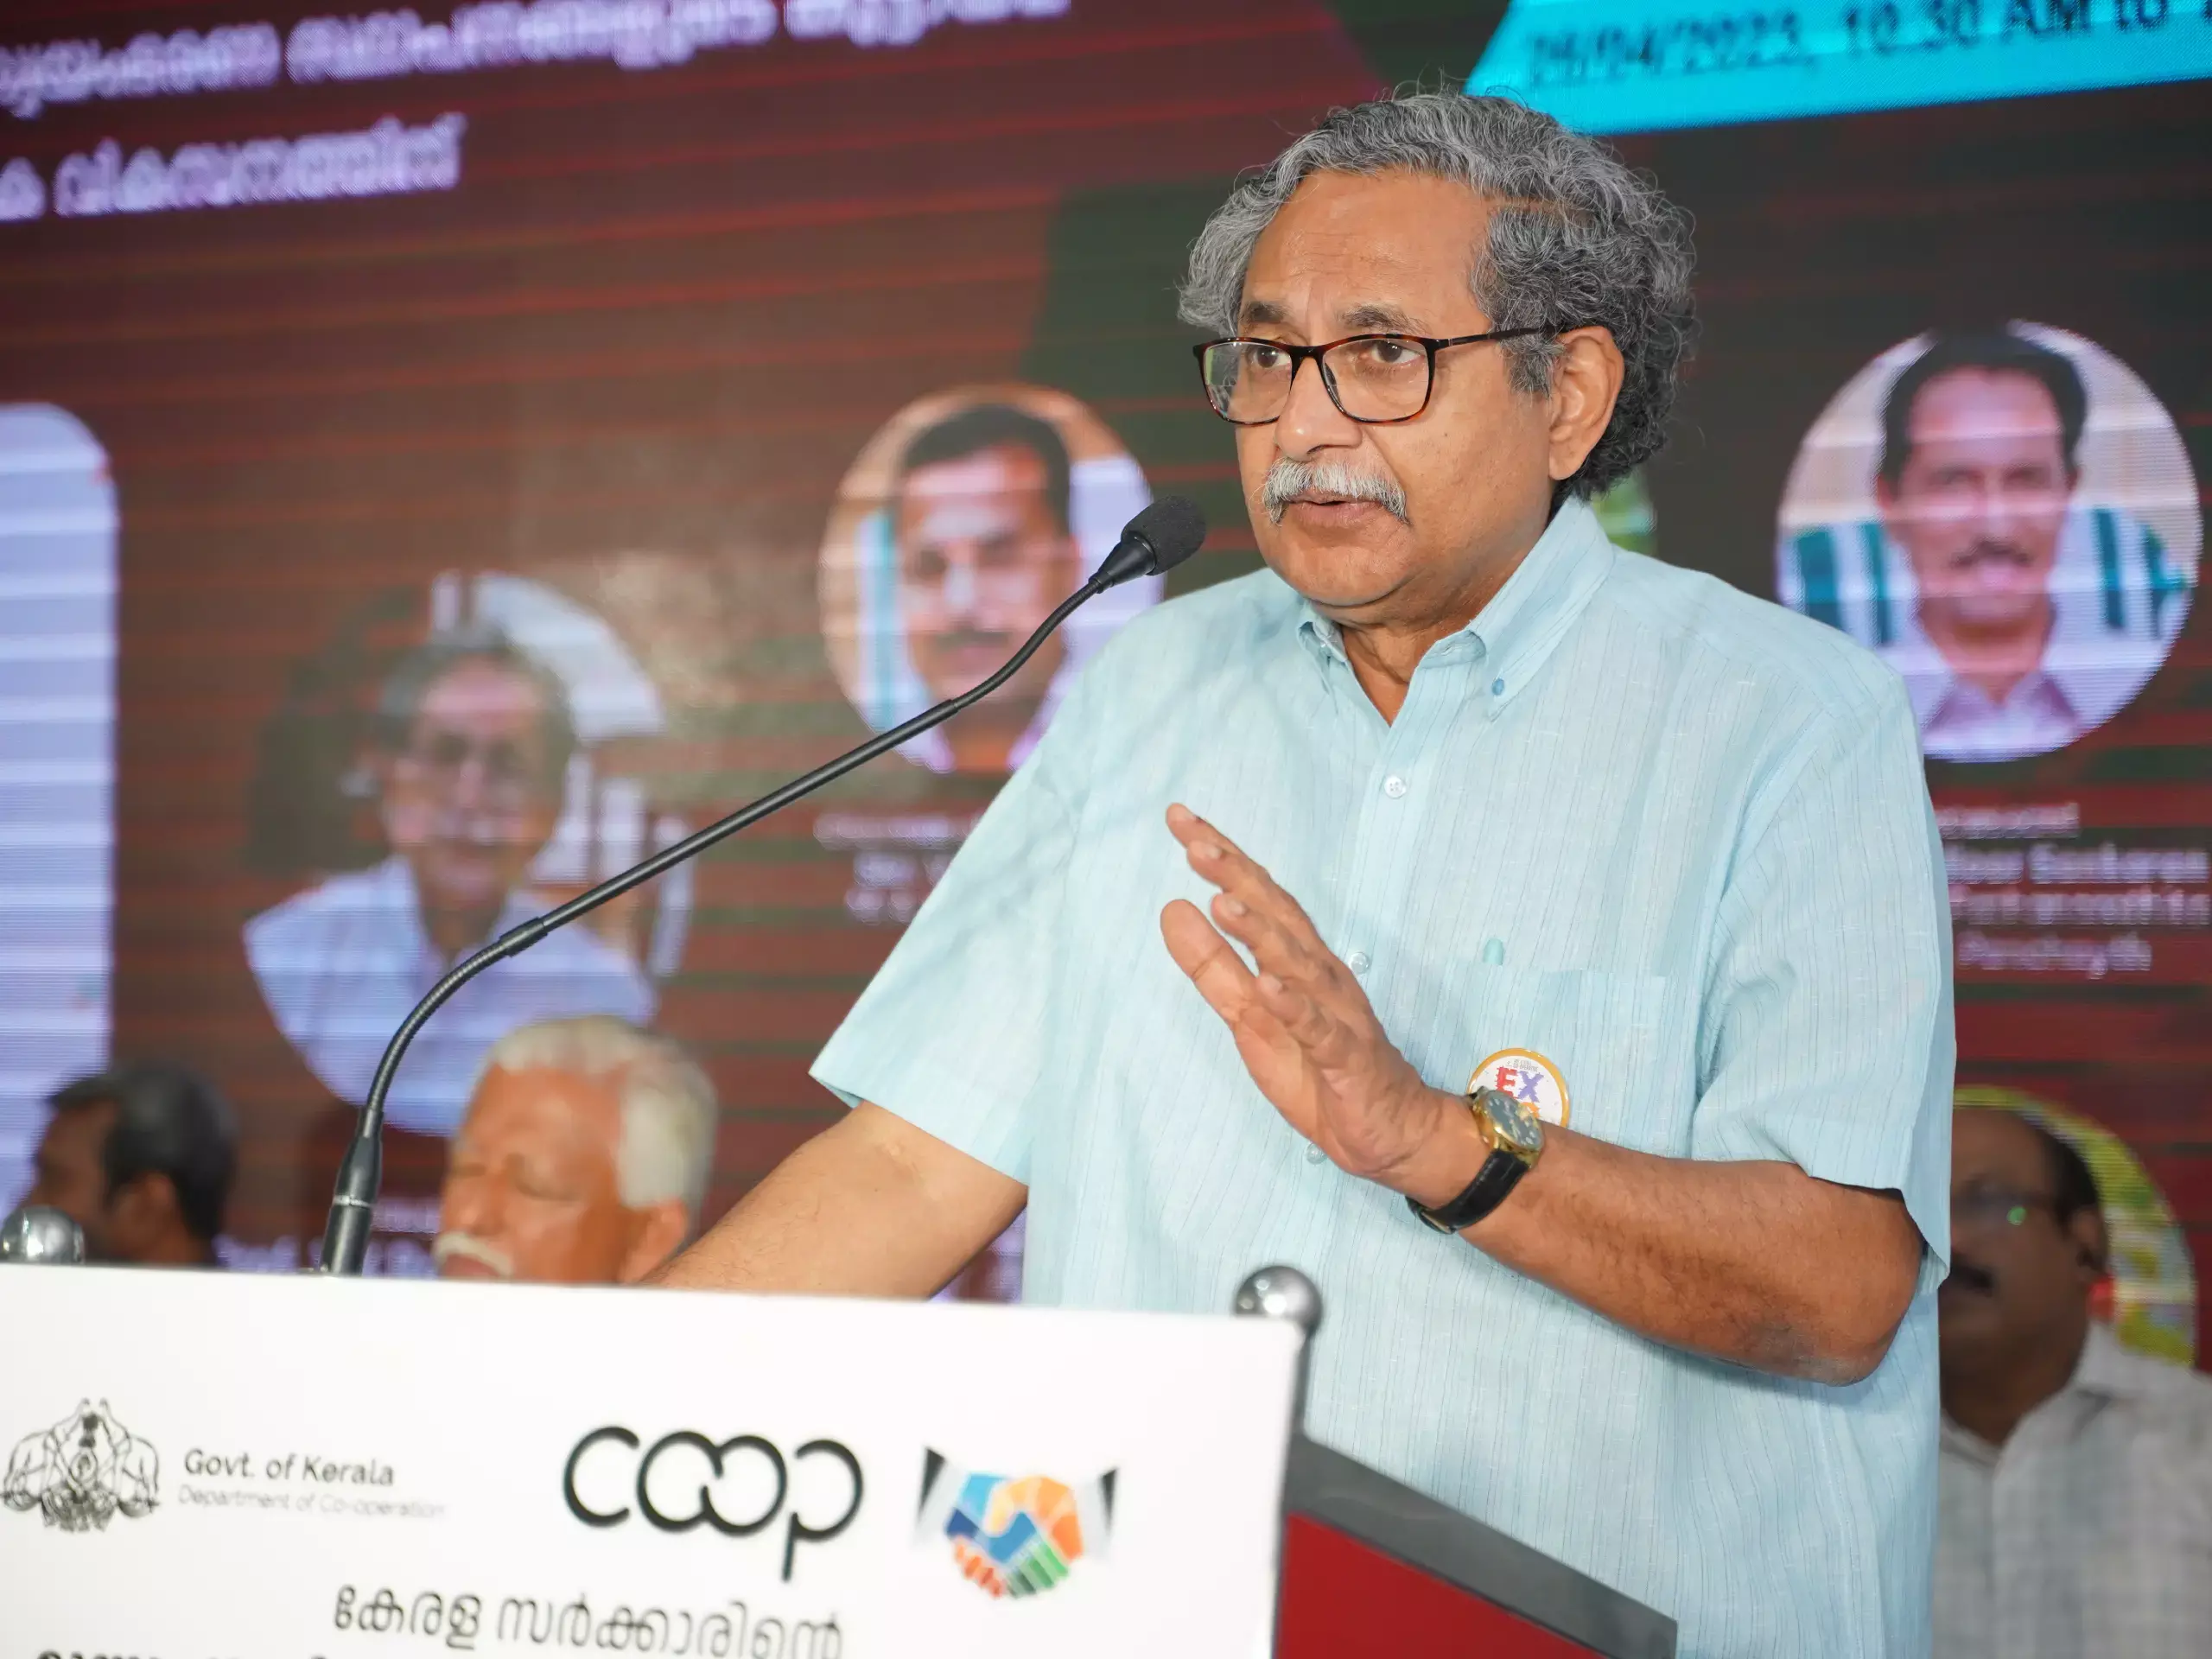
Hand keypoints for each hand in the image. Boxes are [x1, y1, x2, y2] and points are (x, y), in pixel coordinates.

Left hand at [1159, 804, 1473, 1199]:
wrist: (1390, 1130)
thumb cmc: (1319, 1069)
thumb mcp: (1249, 1015)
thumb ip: (1212, 965)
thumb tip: (1171, 909)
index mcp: (1297, 961)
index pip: (1257, 896)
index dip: (1222, 858)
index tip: (1180, 819)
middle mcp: (1321, 975)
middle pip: (1279, 916)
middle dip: (1238, 876)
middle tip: (1197, 842)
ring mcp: (1337, 1015)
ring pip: (1299, 966)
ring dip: (1263, 932)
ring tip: (1225, 900)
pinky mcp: (1346, 1060)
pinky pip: (1320, 1030)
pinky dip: (1295, 1007)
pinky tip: (1270, 986)